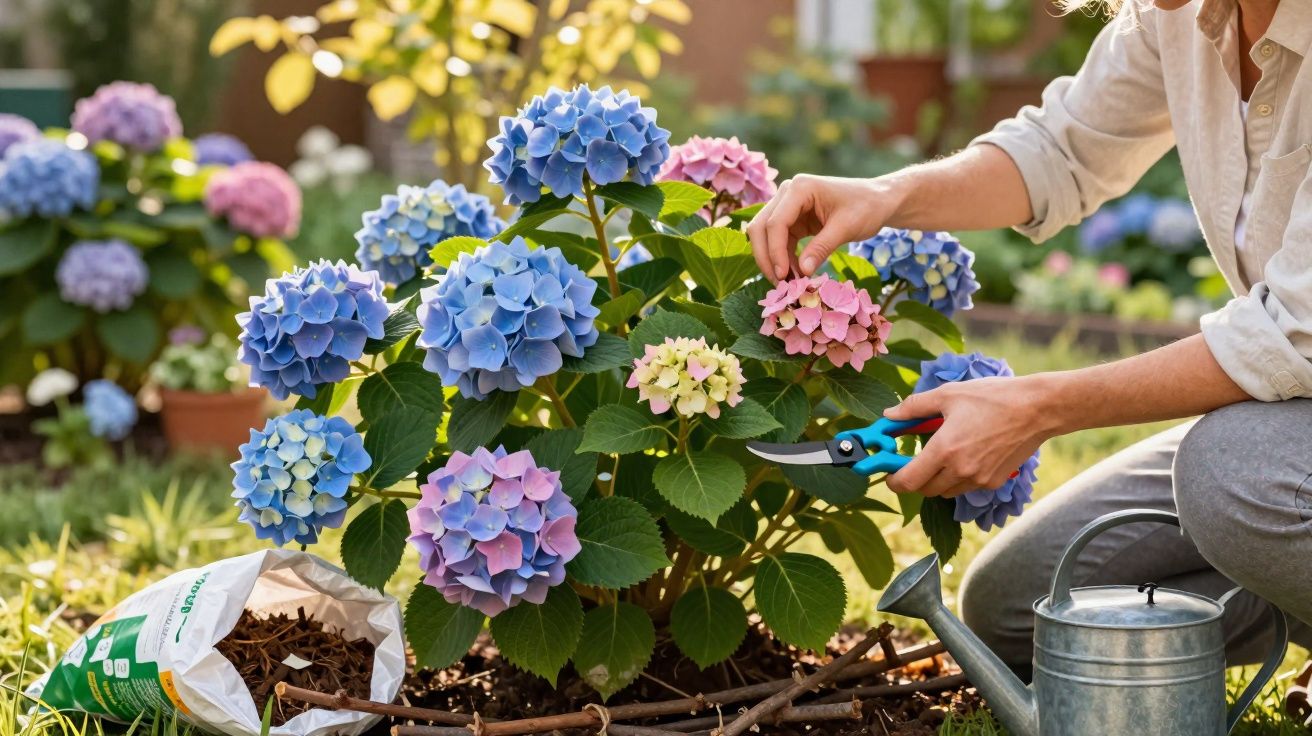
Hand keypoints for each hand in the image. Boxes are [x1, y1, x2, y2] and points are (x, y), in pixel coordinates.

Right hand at [746, 174, 900, 281]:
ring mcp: (788, 205)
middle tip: (778, 284)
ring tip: (787, 283)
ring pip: (766, 236)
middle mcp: (787, 193)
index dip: (775, 252)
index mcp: (800, 188)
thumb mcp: (846, 228)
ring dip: (773, 260)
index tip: (782, 276)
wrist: (878, 201)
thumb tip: (802, 272)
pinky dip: (783, 259)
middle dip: (766, 257)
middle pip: (761, 227)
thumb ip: (822, 248)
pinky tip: (794, 275)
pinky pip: (779, 241)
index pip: (776, 223)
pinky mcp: (793, 219)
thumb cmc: (866, 207)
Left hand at [883, 375, 1061, 497]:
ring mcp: (979, 480)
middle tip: (910, 461)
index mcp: (944, 449)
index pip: (907, 481)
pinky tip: (963, 456)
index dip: (893, 479)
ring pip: (944, 491)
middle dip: (913, 479)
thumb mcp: (948, 394)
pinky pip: (965, 488)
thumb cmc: (993, 397)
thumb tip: (888, 415)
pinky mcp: (993, 482)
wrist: (1038, 409)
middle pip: (923, 490)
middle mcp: (960, 470)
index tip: (889, 471)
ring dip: (935, 479)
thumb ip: (913, 407)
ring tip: (940, 455)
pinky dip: (957, 478)